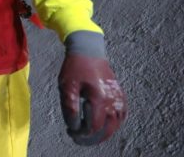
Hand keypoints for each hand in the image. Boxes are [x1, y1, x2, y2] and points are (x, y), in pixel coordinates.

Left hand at [59, 31, 126, 145]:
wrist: (88, 50)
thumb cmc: (75, 67)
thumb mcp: (66, 86)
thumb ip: (69, 107)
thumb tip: (74, 126)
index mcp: (98, 98)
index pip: (93, 126)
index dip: (82, 134)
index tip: (71, 132)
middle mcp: (112, 99)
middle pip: (107, 129)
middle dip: (92, 138)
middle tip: (79, 139)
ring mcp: (118, 97)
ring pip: (116, 124)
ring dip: (104, 133)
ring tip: (90, 135)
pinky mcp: (120, 93)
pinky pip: (122, 114)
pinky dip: (114, 123)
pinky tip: (105, 125)